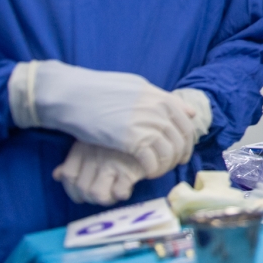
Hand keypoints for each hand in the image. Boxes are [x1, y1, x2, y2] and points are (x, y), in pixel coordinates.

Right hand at [9, 61, 199, 178]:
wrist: (74, 95)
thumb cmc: (100, 91)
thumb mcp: (136, 87)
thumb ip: (161, 99)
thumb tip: (188, 111)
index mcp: (160, 97)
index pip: (186, 123)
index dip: (187, 141)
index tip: (182, 152)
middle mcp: (159, 110)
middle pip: (181, 140)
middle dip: (179, 156)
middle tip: (171, 167)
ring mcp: (148, 124)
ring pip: (169, 153)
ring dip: (165, 166)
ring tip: (155, 171)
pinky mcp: (133, 140)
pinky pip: (153, 162)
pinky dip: (152, 171)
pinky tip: (145, 174)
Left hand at [53, 141, 145, 205]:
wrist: (152, 126)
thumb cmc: (122, 135)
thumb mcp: (95, 140)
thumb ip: (75, 159)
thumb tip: (56, 175)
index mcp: (84, 147)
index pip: (68, 176)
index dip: (72, 189)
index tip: (82, 192)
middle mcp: (95, 157)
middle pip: (82, 189)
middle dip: (90, 197)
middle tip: (103, 192)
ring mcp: (112, 164)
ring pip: (97, 195)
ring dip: (105, 199)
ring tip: (114, 193)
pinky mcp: (130, 170)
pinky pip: (119, 193)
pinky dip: (121, 194)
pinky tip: (127, 187)